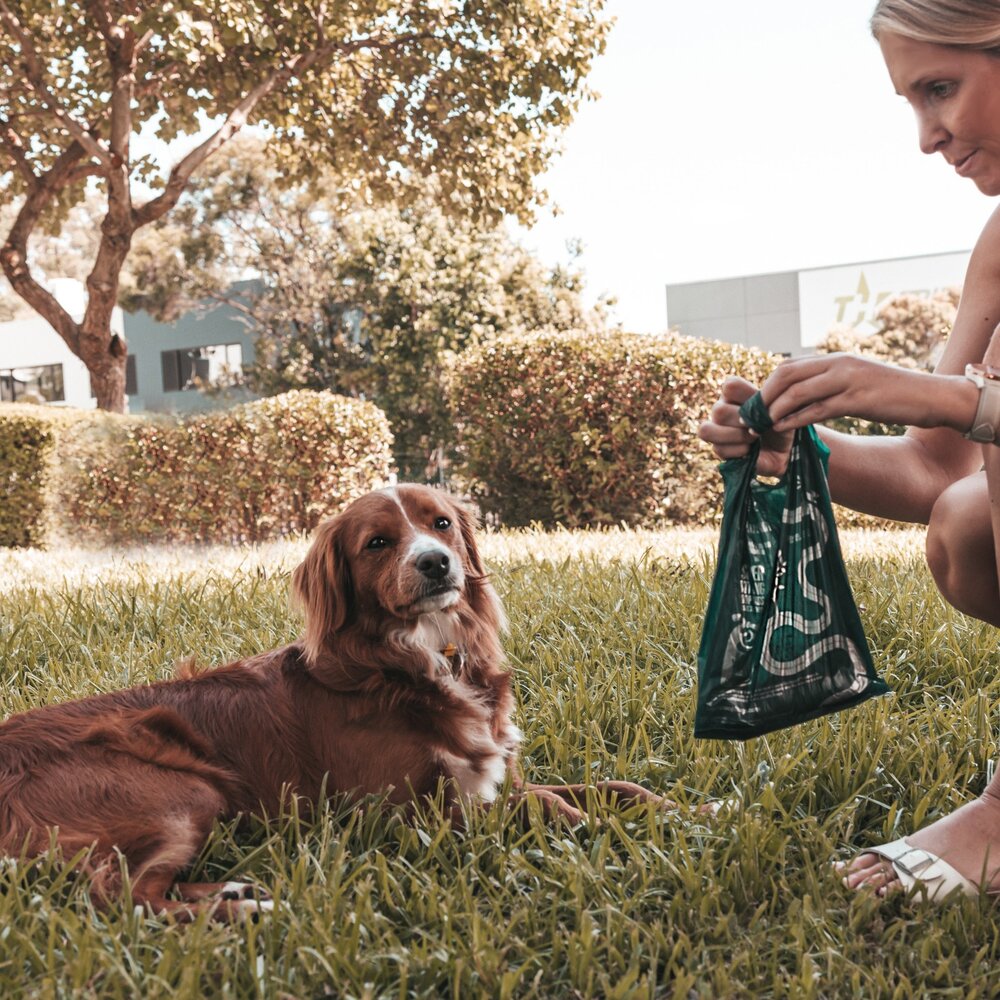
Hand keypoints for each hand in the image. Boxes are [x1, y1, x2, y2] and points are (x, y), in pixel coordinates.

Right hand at [698, 376, 793, 476]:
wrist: (784, 451)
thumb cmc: (780, 425)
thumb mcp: (779, 410)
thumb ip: (766, 402)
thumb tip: (755, 406)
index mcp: (735, 394)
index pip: (730, 386)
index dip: (747, 396)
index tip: (763, 405)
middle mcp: (721, 409)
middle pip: (719, 411)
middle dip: (743, 422)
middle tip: (759, 427)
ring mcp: (716, 429)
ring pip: (708, 429)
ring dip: (736, 436)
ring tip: (754, 439)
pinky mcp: (718, 449)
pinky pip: (719, 449)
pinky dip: (739, 451)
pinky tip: (750, 451)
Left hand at [760, 353, 971, 432]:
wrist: (930, 395)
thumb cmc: (890, 393)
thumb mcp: (856, 381)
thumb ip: (830, 383)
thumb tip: (802, 394)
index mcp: (836, 359)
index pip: (790, 366)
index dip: (768, 385)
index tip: (756, 405)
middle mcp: (839, 365)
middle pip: (787, 375)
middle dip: (764, 396)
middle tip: (752, 416)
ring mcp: (849, 380)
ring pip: (799, 391)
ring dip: (775, 410)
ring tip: (762, 425)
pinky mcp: (859, 400)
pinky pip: (818, 409)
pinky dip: (796, 419)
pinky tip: (783, 429)